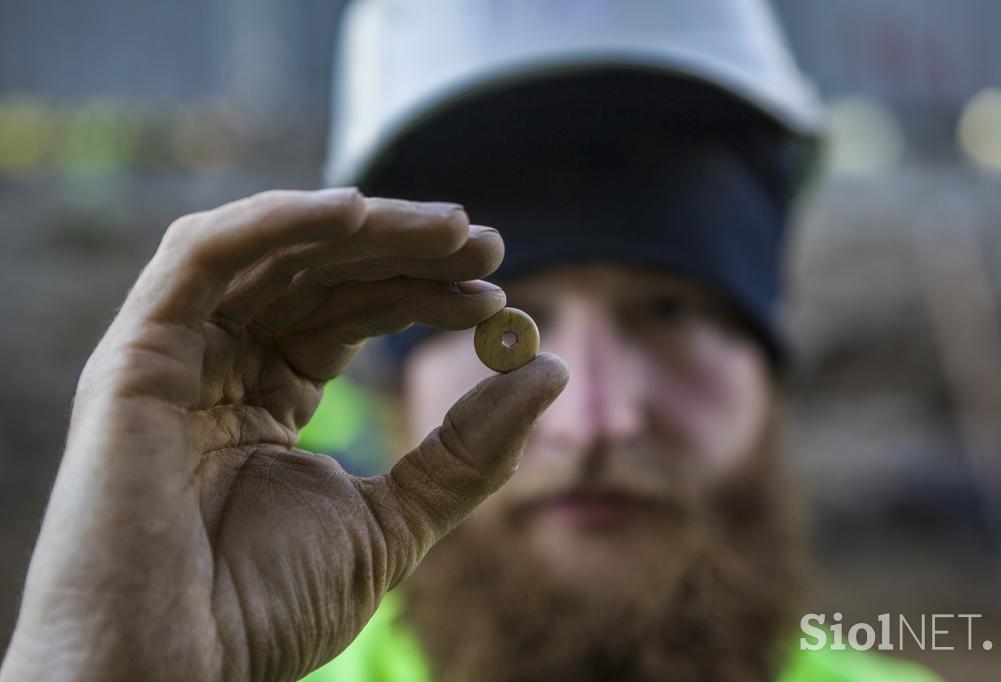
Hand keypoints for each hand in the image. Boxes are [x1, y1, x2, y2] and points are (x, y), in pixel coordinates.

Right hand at [0, 189, 567, 681]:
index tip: (496, 291)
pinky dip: (276, 221)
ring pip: (274, 253)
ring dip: (363, 228)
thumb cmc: (266, 611)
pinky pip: (203, 258)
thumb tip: (548, 372)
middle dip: (405, 251)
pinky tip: (355, 212)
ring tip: (450, 228)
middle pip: (320, 274)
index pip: (352, 315)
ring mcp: (177, 355)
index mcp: (268, 398)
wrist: (176, 674)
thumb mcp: (394, 523)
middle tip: (485, 241)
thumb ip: (467, 452)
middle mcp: (222, 364)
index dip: (422, 294)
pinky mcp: (136, 353)